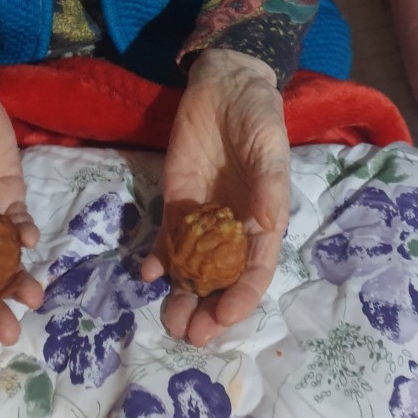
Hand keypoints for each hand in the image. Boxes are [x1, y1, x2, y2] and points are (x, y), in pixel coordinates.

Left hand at [142, 49, 290, 346]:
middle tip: (189, 334)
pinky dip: (158, 259)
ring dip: (182, 295)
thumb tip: (269, 226)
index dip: (242, 298)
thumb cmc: (258, 114)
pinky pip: (168, 237)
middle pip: (221, 279)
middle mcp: (233, 226)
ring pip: (192, 267)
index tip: (225, 318)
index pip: (255, 270)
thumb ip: (269, 184)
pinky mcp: (176, 199)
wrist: (225, 83)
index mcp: (264, 220)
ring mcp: (203, 216)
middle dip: (207, 309)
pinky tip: (147, 273)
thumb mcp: (269, 144)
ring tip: (169, 321)